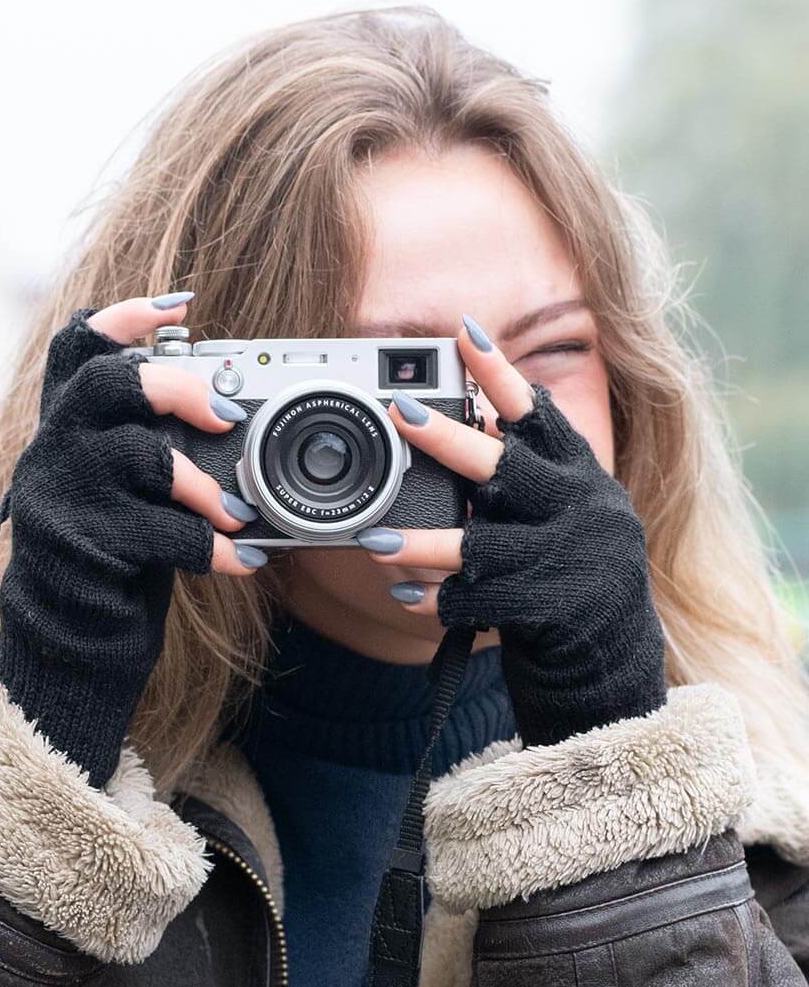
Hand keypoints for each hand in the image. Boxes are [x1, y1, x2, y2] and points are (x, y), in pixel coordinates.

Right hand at [0, 294, 264, 786]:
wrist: (73, 639)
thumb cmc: (117, 553)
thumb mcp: (130, 489)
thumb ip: (155, 446)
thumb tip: (234, 414)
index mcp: (69, 426)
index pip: (75, 349)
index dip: (123, 317)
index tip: (180, 308)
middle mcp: (54, 450)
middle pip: (105, 383)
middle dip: (176, 387)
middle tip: (228, 415)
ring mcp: (59, 498)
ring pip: (136, 456)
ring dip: (201, 484)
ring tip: (238, 512)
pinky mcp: (76, 547)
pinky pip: (154, 533)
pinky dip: (208, 547)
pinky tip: (241, 561)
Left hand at [358, 319, 666, 746]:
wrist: (614, 654)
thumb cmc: (570, 567)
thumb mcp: (565, 506)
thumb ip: (526, 467)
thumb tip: (465, 418)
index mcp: (578, 472)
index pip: (537, 413)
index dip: (500, 372)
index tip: (464, 331)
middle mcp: (578, 507)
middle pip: (505, 466)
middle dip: (449, 438)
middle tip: (399, 413)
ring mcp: (567, 559)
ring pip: (482, 544)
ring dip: (422, 543)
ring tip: (372, 542)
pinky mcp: (553, 609)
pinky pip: (481, 601)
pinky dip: (438, 599)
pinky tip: (405, 596)